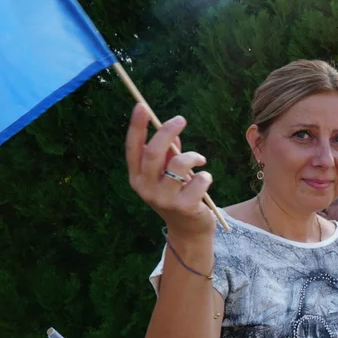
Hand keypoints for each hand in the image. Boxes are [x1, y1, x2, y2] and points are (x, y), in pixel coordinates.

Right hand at [125, 104, 214, 237]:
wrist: (189, 231)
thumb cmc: (178, 195)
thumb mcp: (168, 174)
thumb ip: (168, 154)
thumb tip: (172, 130)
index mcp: (137, 177)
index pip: (133, 148)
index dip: (136, 126)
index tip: (141, 106)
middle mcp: (146, 188)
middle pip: (153, 152)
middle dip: (167, 131)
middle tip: (181, 119)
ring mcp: (164, 199)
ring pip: (178, 164)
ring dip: (193, 157)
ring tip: (200, 160)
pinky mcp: (184, 207)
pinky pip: (198, 181)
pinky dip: (205, 175)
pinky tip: (205, 180)